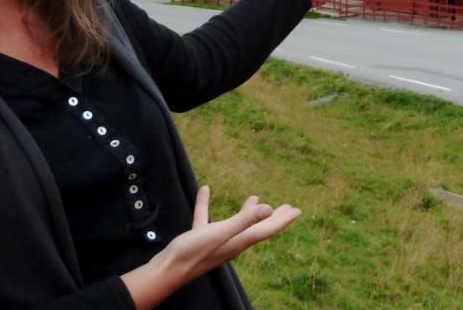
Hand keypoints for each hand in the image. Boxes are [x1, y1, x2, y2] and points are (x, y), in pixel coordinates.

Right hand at [122, 186, 300, 309]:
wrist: (166, 271)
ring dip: (247, 211)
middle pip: (257, 227)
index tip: (297, 210)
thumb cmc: (192, 253)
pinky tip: (205, 191)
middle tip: (287, 207)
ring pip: (236, 223)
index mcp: (240, 241)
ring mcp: (215, 240)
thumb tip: (269, 208)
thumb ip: (244, 221)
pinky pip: (206, 218)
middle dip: (273, 217)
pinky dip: (207, 205)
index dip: (283, 219)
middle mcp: (231, 241)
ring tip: (254, 198)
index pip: (267, 229)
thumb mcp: (220, 233)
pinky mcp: (199, 238)